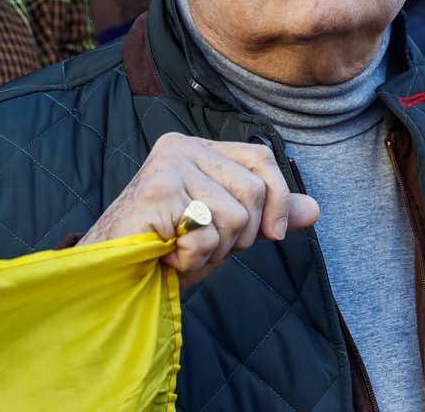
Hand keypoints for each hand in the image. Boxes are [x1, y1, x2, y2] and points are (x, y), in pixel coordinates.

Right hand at [77, 132, 318, 288]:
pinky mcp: (157, 191)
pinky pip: (208, 233)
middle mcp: (182, 146)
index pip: (262, 158)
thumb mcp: (226, 229)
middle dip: (240, 235)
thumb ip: (266, 214)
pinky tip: (167, 254)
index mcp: (199, 147)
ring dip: (214, 250)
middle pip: (255, 190)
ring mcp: (168, 165)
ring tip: (181, 250)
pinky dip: (194, 258)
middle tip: (202, 245)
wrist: (109, 277)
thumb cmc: (164, 251)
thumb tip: (315, 209)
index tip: (272, 234)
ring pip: (235, 217)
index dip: (278, 198)